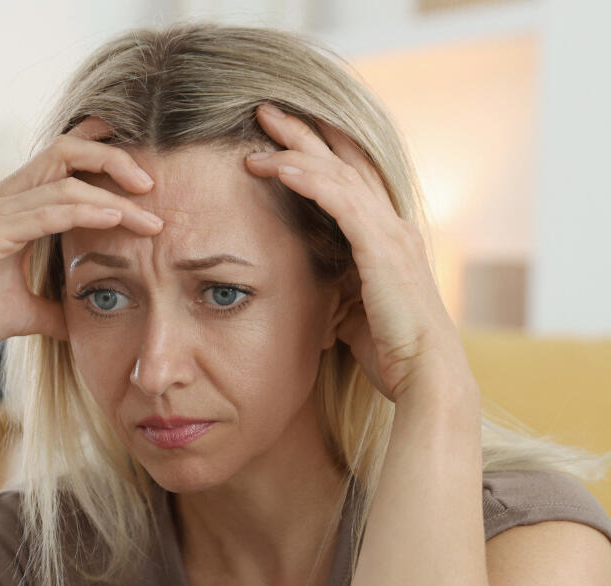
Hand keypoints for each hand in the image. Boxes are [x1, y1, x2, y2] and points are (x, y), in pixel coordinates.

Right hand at [0, 116, 164, 363]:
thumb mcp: (25, 312)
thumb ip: (57, 310)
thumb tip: (85, 324)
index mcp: (12, 207)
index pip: (62, 163)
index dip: (102, 157)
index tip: (143, 179)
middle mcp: (5, 198)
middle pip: (68, 152)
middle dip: (115, 160)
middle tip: (154, 184)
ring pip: (64, 179)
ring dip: (112, 191)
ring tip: (149, 206)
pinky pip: (48, 211)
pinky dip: (85, 211)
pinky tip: (116, 220)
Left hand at [244, 103, 470, 403]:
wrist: (424, 375)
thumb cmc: (393, 354)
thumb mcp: (353, 317)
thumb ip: (338, 297)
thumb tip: (317, 301)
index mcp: (386, 241)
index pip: (349, 182)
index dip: (318, 154)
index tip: (282, 138)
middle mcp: (392, 226)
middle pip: (343, 162)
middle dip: (304, 133)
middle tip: (266, 110)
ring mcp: (389, 233)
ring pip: (338, 173)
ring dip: (296, 148)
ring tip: (260, 127)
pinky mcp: (381, 248)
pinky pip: (340, 201)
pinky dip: (308, 180)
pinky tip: (280, 166)